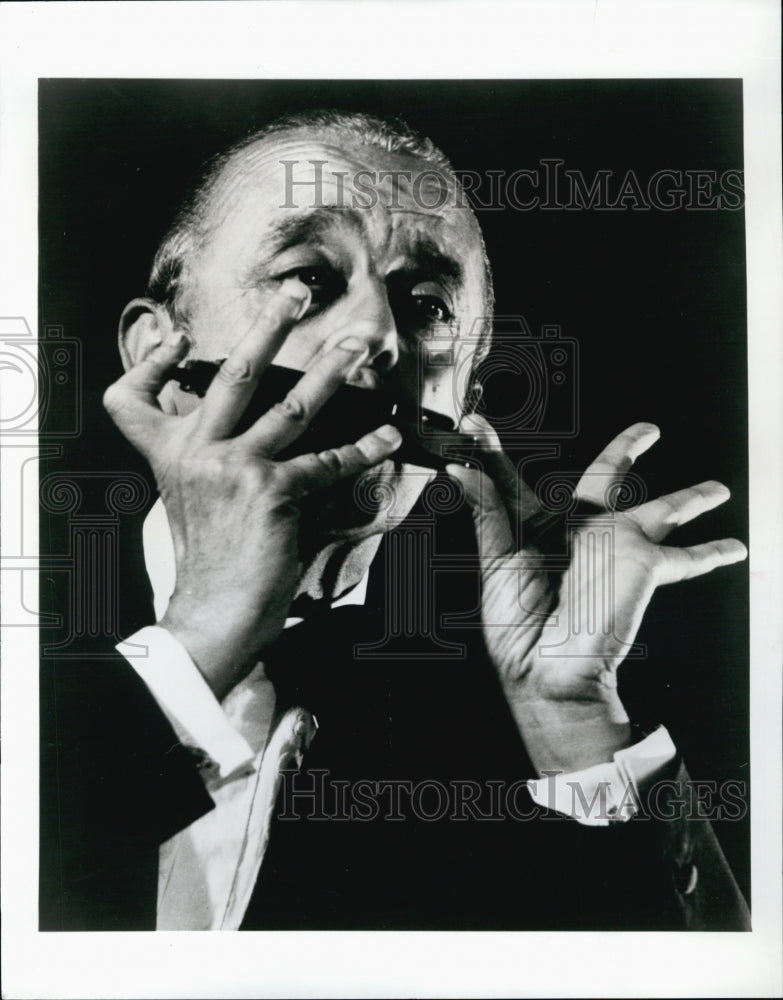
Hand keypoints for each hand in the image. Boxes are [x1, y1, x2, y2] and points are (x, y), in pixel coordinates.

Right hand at [104, 284, 401, 698]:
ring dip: (331, 371)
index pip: (132, 399)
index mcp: (169, 454)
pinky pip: (328, 461)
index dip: (148, 363)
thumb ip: (209, 461)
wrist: (212, 615)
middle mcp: (195, 453)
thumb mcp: (191, 504)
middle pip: (234, 378)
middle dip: (269, 328)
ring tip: (358, 346)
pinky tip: (387, 436)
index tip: (177, 340)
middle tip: (295, 293)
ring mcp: (232, 469)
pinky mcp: (271, 493)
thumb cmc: (209, 562)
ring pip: (291, 406)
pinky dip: (362, 447)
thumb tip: (256, 427)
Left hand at [447, 419, 746, 773]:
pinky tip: (734, 548)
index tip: (473, 424)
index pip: (515, 480)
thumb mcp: (495, 561)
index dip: (493, 451)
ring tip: (716, 490)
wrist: (546, 670)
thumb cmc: (515, 625)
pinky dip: (712, 552)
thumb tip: (459, 467)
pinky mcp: (643, 564)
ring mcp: (614, 545)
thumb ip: (486, 509)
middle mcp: (579, 531)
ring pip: (661, 509)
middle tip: (646, 430)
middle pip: (605, 478)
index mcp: (535, 529)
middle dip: (626, 451)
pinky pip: (686, 557)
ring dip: (690, 499)